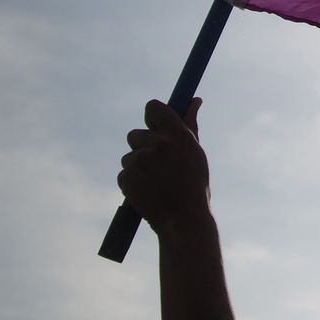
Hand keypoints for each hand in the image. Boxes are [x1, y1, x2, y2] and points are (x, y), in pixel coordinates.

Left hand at [118, 98, 211, 236]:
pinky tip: (147, 191)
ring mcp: (139, 160)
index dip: (152, 116)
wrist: (183, 219)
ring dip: (138, 166)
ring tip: (156, 183)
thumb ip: (190, 124)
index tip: (155, 125)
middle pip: (135, 134)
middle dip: (143, 146)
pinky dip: (132, 181)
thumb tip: (195, 100)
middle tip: (158, 164)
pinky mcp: (126, 176)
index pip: (153, 108)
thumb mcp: (195, 153)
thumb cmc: (194, 185)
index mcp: (177, 135)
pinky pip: (124, 173)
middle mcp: (157, 144)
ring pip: (129, 156)